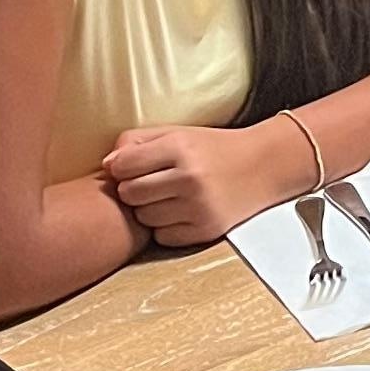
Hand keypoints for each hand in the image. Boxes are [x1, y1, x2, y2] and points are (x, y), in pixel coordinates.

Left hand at [102, 120, 294, 249]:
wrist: (262, 166)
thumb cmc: (212, 149)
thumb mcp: (176, 133)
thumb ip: (136, 142)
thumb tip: (107, 165)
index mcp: (180, 148)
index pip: (122, 166)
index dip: (121, 168)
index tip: (132, 167)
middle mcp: (190, 178)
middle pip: (129, 194)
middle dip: (134, 190)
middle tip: (151, 183)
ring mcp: (199, 207)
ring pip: (144, 218)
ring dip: (150, 210)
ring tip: (168, 197)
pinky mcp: (207, 230)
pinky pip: (163, 237)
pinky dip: (166, 228)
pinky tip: (181, 213)